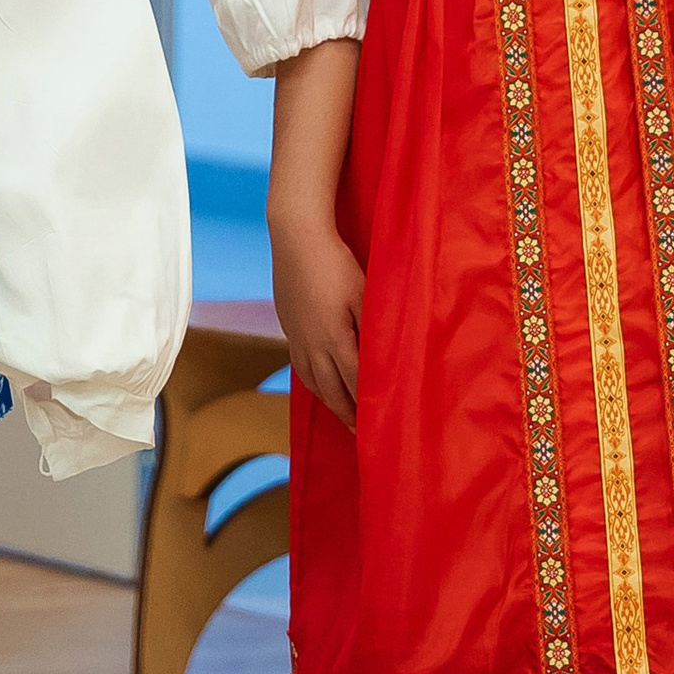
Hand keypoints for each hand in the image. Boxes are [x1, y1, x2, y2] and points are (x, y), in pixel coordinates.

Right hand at [273, 218, 363, 430]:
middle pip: (332, 391)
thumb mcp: (364, 294)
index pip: (355, 384)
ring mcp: (298, 338)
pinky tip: (320, 384)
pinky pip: (300, 367)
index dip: (368, 407)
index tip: (380, 425)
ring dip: (330, 402)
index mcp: (335, 340)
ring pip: (314, 382)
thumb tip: (384, 357)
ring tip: (343, 415)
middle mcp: (313, 346)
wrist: (296, 239)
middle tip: (361, 435)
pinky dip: (314, 384)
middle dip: (348, 414)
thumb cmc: (337, 263)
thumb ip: (373, 329)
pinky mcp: (289, 328)